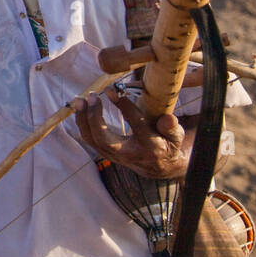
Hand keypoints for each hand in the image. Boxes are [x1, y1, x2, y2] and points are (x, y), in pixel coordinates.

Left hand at [73, 88, 188, 178]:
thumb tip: (168, 118)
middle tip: (92, 96)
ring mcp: (114, 155)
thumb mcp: (175, 136)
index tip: (113, 90)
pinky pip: (88, 138)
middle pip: (104, 139)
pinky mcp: (105, 153)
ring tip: (80, 99)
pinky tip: (80, 107)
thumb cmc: (167, 143)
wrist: (158, 166)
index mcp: (150, 147)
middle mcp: (129, 154)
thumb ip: (171, 127)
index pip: (135, 125)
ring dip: (82, 118)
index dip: (124, 106)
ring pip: (91, 139)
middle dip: (94, 117)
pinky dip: (81, 122)